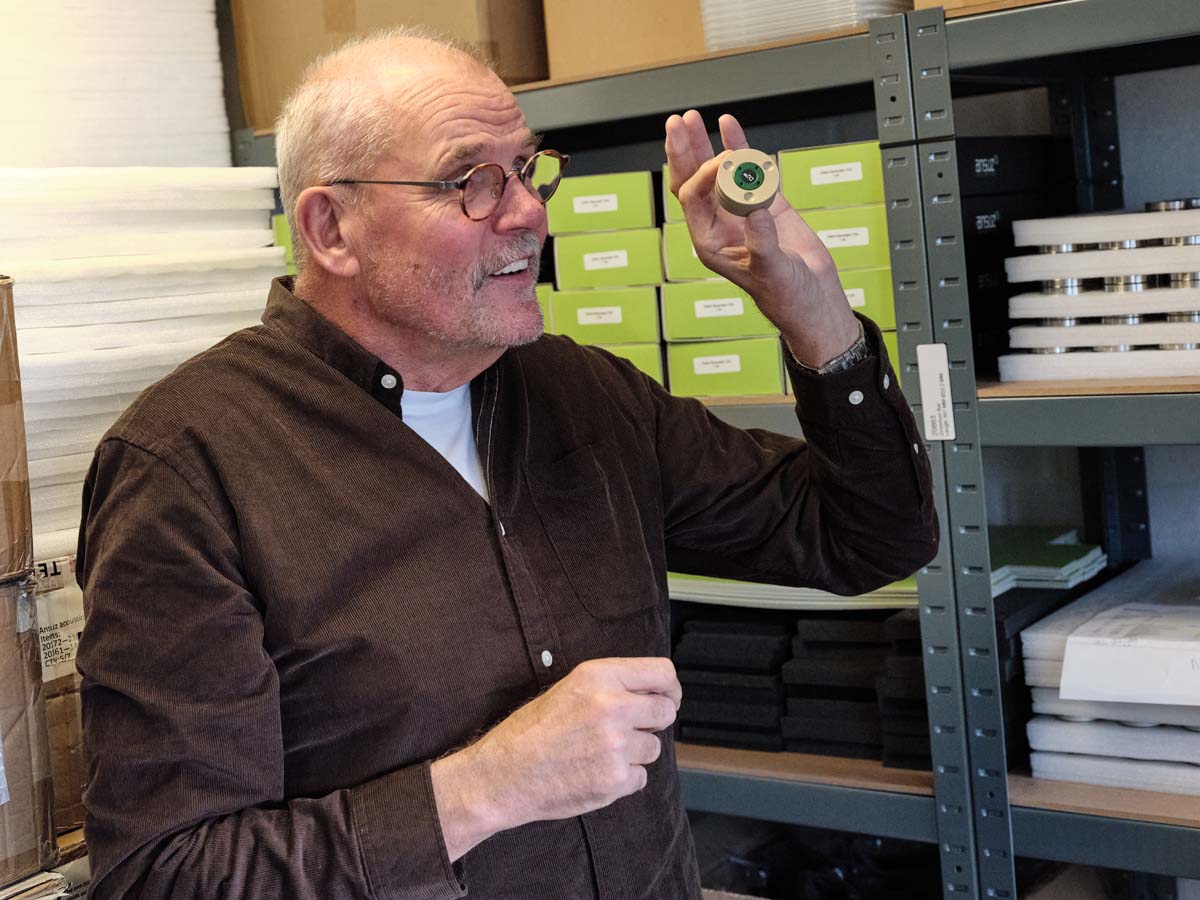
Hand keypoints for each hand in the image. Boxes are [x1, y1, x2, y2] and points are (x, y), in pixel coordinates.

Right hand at [430, 657, 680, 860]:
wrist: (505, 774)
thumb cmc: (532, 731)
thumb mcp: (570, 687)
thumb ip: (613, 685)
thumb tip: (655, 691)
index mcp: (599, 676)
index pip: (662, 672)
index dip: (671, 688)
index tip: (668, 697)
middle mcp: (612, 707)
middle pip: (666, 711)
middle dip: (653, 721)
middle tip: (630, 729)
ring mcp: (616, 745)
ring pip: (655, 748)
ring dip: (636, 752)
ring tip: (600, 753)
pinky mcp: (615, 779)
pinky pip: (641, 777)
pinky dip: (625, 778)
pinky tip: (596, 772)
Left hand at [665, 109, 861, 366]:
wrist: (813, 299)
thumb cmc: (788, 295)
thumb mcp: (774, 271)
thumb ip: (762, 242)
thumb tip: (754, 209)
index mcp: (710, 242)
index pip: (694, 198)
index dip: (705, 174)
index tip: (727, 161)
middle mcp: (719, 224)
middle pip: (692, 181)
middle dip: (683, 152)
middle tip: (677, 122)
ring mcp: (739, 212)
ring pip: (715, 173)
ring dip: (702, 146)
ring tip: (692, 120)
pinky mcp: (763, 205)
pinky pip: (746, 171)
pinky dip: (739, 148)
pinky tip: (729, 126)